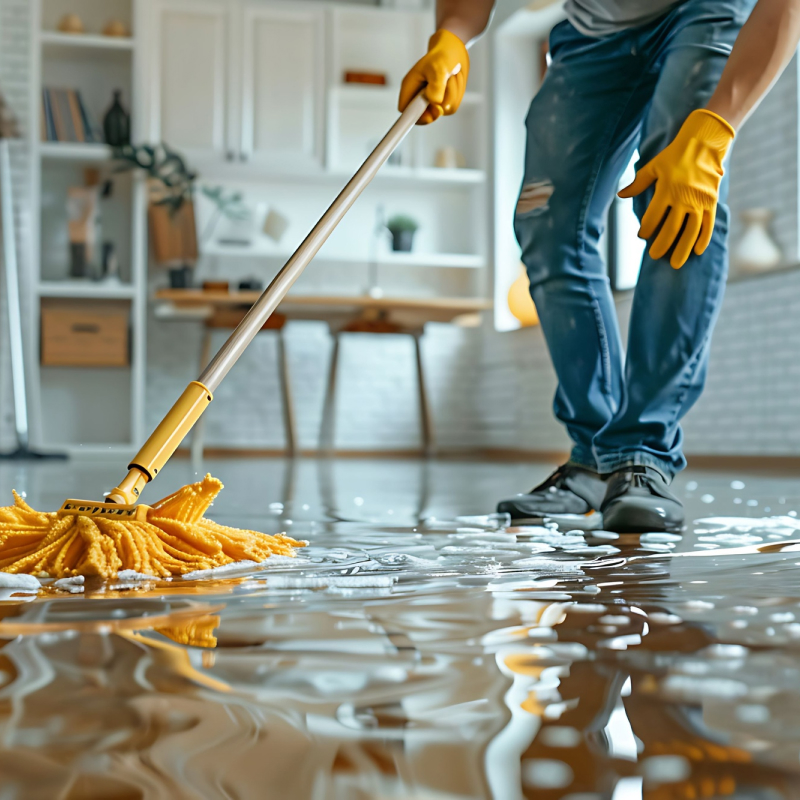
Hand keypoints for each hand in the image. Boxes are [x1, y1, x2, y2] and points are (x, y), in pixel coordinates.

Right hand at [398, 29, 468, 124]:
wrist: (454, 50)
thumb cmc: (441, 55)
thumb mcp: (438, 67)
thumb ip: (436, 86)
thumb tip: (435, 102)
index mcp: (410, 87)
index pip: (405, 111)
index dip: (413, 118)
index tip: (427, 116)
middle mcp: (419, 97)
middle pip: (426, 116)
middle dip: (439, 105)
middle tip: (444, 88)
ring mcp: (432, 101)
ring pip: (443, 111)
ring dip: (452, 93)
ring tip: (450, 76)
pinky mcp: (443, 101)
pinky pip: (452, 106)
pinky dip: (457, 94)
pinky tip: (454, 81)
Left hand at [618, 109, 734, 268]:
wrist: (705, 142)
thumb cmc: (675, 155)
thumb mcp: (653, 166)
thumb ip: (638, 183)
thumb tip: (620, 195)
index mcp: (667, 190)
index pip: (653, 217)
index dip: (646, 229)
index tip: (642, 236)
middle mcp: (684, 198)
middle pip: (671, 229)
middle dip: (662, 245)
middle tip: (655, 257)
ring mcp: (700, 201)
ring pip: (691, 231)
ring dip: (683, 249)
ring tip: (676, 264)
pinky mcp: (712, 202)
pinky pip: (708, 224)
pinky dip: (703, 239)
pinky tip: (697, 251)